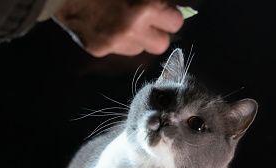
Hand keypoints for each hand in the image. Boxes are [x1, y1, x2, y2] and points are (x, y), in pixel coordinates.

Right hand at [54, 0, 183, 56]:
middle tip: (149, 21)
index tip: (164, 11)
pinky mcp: (99, 50)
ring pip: (140, 49)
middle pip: (161, 44)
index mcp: (144, 8)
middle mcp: (131, 30)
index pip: (175, 23)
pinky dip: (118, 40)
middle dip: (158, 33)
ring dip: (138, 38)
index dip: (170, 16)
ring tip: (124, 21)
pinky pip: (119, 50)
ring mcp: (114, 43)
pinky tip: (107, 25)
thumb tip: (176, 10)